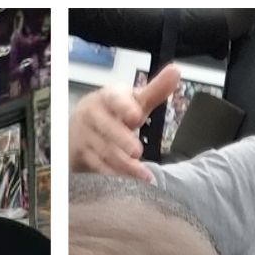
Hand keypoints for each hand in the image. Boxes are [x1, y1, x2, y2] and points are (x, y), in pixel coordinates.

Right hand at [70, 64, 179, 178]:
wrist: (78, 129)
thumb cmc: (113, 113)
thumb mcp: (133, 101)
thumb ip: (155, 89)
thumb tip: (176, 71)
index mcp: (107, 98)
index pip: (114, 99)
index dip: (124, 106)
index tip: (136, 115)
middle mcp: (92, 114)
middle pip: (106, 127)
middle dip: (121, 139)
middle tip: (138, 152)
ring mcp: (85, 136)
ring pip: (103, 151)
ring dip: (123, 164)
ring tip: (143, 175)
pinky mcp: (81, 155)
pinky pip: (97, 167)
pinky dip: (113, 175)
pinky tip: (128, 184)